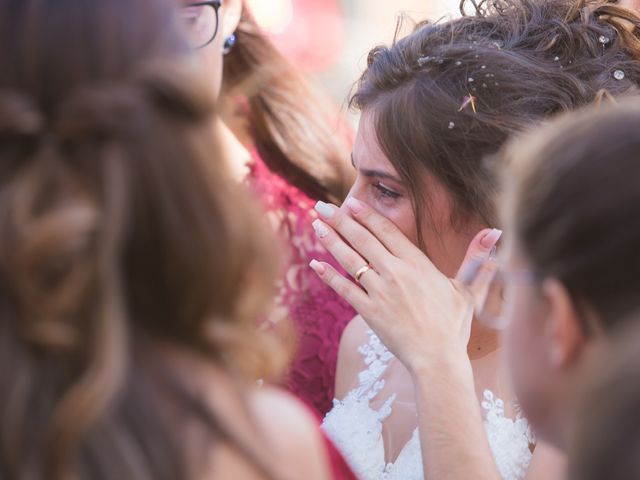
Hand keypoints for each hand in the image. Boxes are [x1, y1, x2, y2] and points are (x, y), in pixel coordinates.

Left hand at [309, 197, 500, 372]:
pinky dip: (328, 276)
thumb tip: (495, 231)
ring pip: (349, 259)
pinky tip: (314, 263)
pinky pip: (343, 289)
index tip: (351, 203)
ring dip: (330, 240)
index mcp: (416, 263)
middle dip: (340, 220)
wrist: (437, 359)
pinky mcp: (368, 311)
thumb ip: (477, 258)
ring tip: (315, 224)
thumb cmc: (453, 325)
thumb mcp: (467, 289)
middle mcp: (394, 272)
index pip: (386, 231)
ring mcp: (379, 291)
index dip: (366, 216)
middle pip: (362, 239)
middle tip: (321, 206)